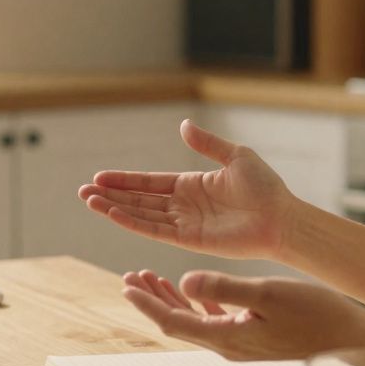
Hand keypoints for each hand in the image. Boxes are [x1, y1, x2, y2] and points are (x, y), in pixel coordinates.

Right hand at [78, 120, 296, 258]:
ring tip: (89, 201)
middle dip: (110, 196)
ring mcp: (184, 224)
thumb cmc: (265, 188)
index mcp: (192, 185)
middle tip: (83, 191)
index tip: (99, 177)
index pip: (149, 182)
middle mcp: (183, 206)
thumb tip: (183, 125)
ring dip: (114, 209)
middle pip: (139, 199)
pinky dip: (133, 222)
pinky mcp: (190, 240)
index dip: (124, 180)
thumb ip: (206, 143)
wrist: (282, 218)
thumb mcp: (235, 156)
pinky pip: (155, 230)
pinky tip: (113, 214)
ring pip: (141, 215)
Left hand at [121, 269, 364, 360]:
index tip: (128, 285)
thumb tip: (184, 281)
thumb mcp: (268, 294)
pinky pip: (214, 320)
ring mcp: (240, 343)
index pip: (173, 322)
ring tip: (153, 278)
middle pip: (177, 323)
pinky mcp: (254, 337)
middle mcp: (227, 345)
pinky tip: (195, 289)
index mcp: (226, 336)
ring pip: (193, 321)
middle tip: (132, 277)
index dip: (147, 304)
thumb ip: (225, 288)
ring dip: (171, 300)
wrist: (348, 341)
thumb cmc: (315, 316)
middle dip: (152, 300)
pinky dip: (197, 302)